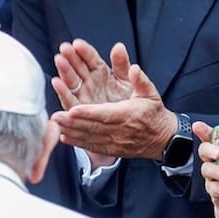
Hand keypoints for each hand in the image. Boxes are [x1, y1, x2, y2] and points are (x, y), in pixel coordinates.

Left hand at [49, 60, 177, 161]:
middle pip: (92, 127)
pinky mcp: (112, 150)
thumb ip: (140, 80)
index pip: (105, 114)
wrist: (163, 139)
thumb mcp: (151, 93)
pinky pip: (93, 146)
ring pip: (90, 137)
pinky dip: (78, 142)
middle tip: (55, 117)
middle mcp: (120, 130)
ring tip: (55, 125)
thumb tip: (134, 68)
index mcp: (128, 114)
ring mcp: (115, 142)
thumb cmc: (154, 113)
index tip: (72, 109)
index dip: (88, 113)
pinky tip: (65, 137)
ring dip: (71, 131)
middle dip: (72, 122)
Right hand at [52, 40, 131, 110]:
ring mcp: (83, 96)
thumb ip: (122, 64)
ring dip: (64, 71)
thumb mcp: (127, 80)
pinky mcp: (79, 110)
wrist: (129, 125)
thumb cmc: (128, 102)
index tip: (77, 44)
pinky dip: (63, 92)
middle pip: (78, 68)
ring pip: (71, 81)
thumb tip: (119, 47)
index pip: (91, 58)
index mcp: (101, 73)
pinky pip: (70, 100)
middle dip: (70, 57)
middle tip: (64, 48)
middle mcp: (89, 83)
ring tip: (59, 60)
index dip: (84, 51)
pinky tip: (57, 82)